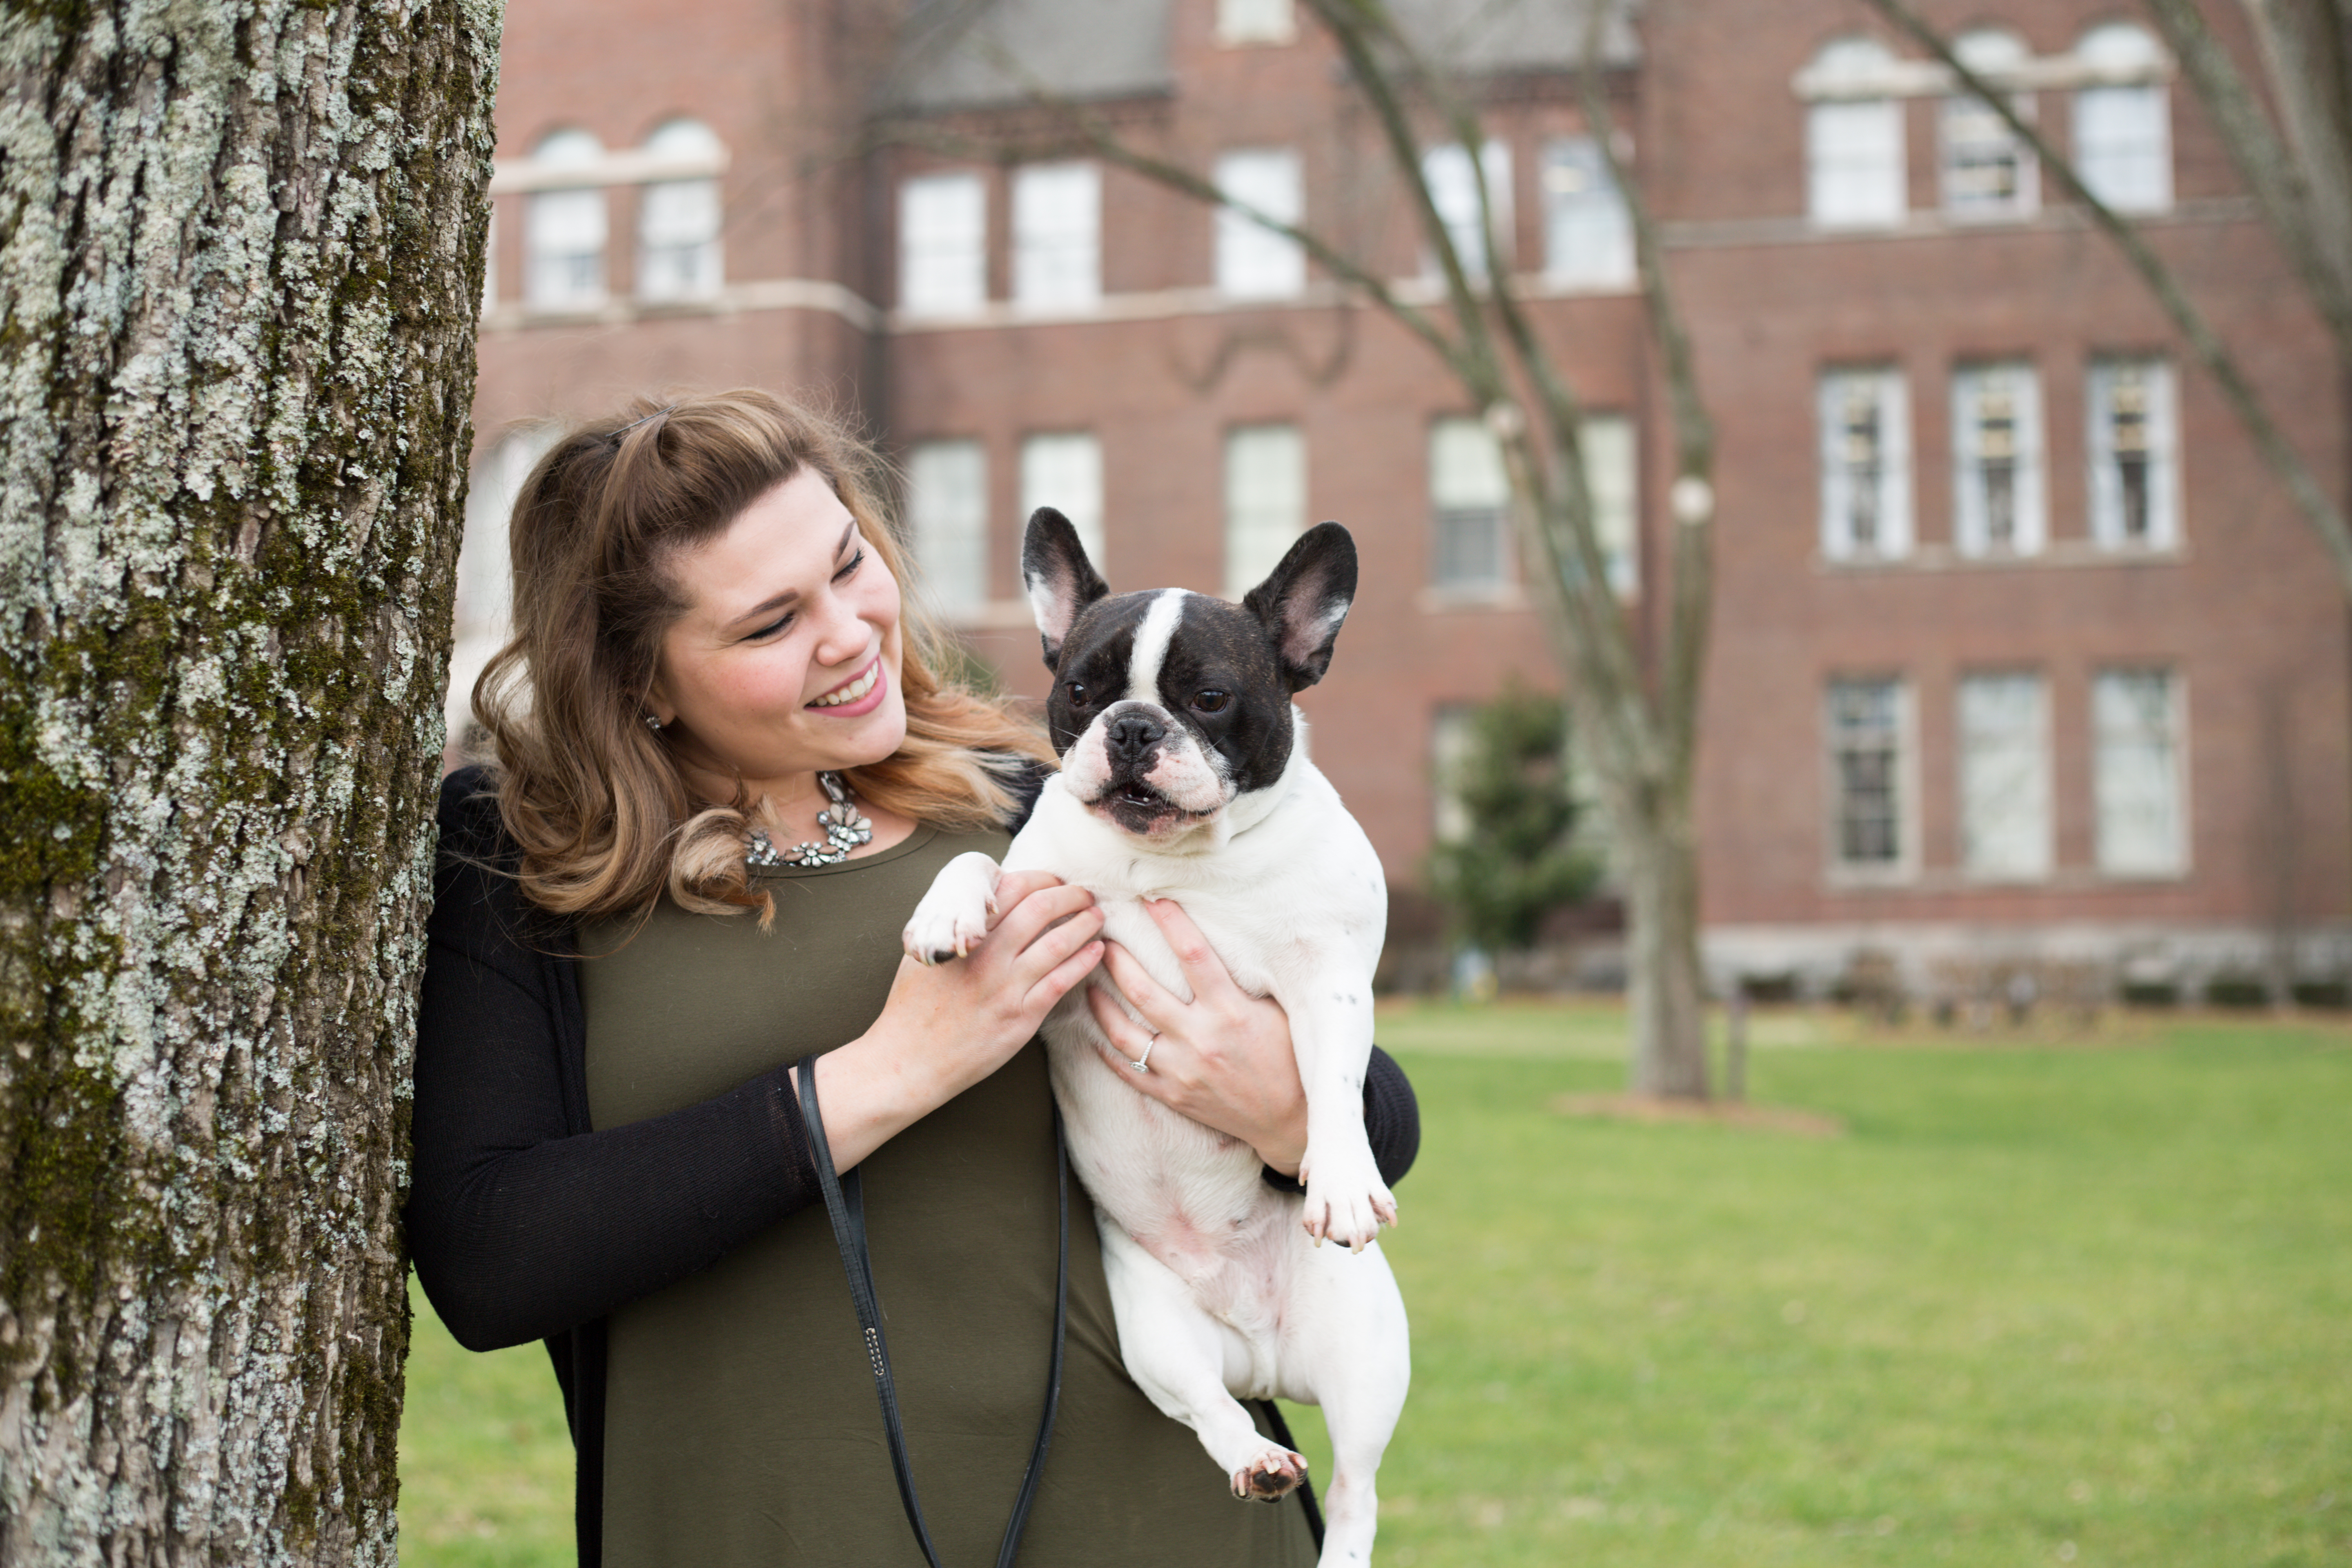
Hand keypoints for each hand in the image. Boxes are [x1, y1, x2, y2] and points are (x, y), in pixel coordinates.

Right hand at [810, 870, 1101, 1170]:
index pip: (1011, 889)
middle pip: (1040, 908)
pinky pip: (1062, 981)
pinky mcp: (1020, 1018)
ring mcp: (1005, 988)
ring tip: (1097, 916)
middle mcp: (986, 956)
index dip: (1041, 878)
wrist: (909, 1061)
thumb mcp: (926, 953)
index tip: (1054, 879)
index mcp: (962, 935)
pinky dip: (1085, 960)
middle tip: (1084, 893)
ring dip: (1085, 923)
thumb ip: (957, 927)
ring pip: (1058, 942)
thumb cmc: (913, 1007)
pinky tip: (1097, 950)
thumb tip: (989, 901)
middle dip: (1070, 895)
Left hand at [1085, 898, 1308, 1174]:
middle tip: (1103, 936)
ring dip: (1102, 1004)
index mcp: (1231, 1012)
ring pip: (1125, 1034)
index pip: (1194, 956)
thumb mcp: (1280, 1011)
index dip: (1171, 923)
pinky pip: (1129, 1072)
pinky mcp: (1174, 1096)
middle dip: (1118, 960)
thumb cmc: (1289, 1059)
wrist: (1290, 1122)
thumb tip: (1230, 936)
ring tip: (1089, 981)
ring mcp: (1182, 1071)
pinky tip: (1097, 1033)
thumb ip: (1248, 981)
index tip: (1152, 898)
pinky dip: (1107, 1052)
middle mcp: (1201, 1040)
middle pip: (1144, 992)